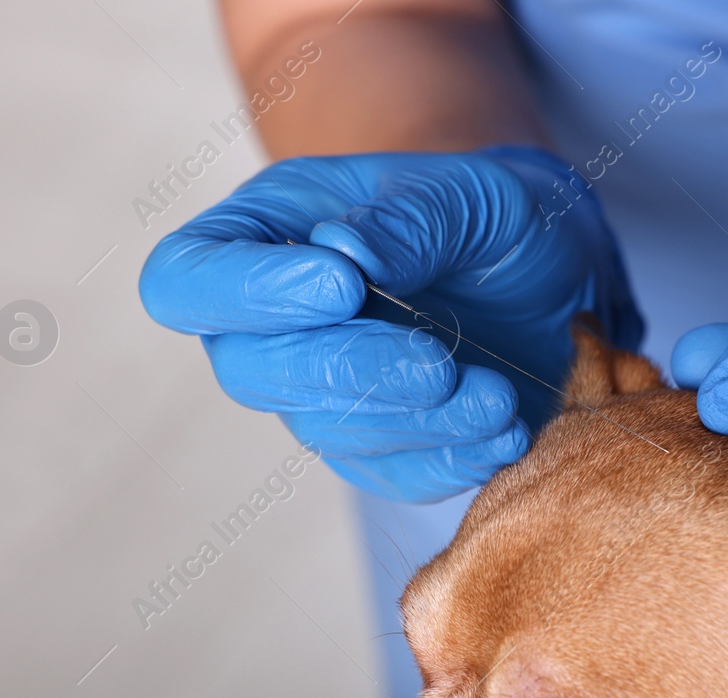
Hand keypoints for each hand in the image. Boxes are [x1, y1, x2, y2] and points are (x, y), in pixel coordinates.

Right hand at [139, 146, 641, 502]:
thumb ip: (409, 217)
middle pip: (251, 371)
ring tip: (495, 395)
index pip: (185, 281)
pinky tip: (504, 429)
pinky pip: (392, 474)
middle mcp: (269, 325)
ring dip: (415, 421)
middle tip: (437, 363)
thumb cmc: (485, 214)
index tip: (342, 285)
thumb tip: (344, 250)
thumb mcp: (466, 191)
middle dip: (348, 371)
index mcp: (259, 234)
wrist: (542, 271)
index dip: (247, 294)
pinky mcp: (378, 448)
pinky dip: (451, 460)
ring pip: (326, 432)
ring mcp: (318, 394)